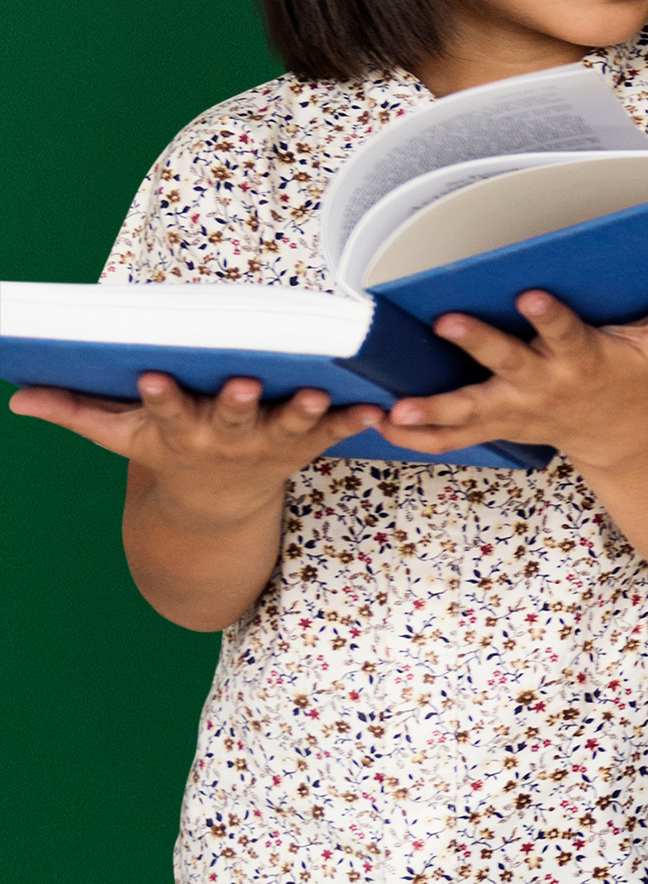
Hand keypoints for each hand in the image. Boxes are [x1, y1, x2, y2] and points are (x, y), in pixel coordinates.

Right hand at [14, 373, 376, 495]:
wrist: (215, 505)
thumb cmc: (166, 450)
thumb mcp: (119, 436)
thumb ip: (75, 412)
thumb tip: (19, 397)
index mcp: (178, 430)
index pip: (165, 411)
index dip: (159, 397)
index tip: (152, 378)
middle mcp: (224, 439)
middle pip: (232, 419)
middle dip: (238, 403)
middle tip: (247, 384)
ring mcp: (267, 444)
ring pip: (288, 427)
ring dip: (305, 412)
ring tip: (321, 393)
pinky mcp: (304, 445)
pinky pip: (333, 435)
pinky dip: (355, 422)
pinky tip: (376, 409)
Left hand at [371, 284, 647, 473]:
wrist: (615, 436)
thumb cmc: (629, 379)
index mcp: (580, 359)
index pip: (565, 333)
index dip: (549, 315)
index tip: (531, 293)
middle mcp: (543, 385)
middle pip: (507, 365)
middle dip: (478, 345)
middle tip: (447, 324)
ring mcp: (515, 410)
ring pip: (468, 413)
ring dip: (431, 412)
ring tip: (394, 409)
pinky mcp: (495, 426)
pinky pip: (452, 439)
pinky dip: (417, 436)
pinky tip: (382, 424)